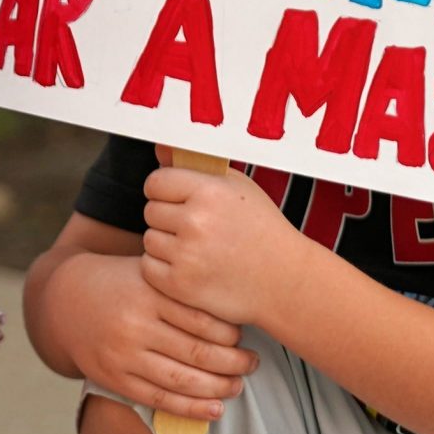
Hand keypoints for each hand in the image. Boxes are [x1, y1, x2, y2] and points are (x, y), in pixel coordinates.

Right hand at [49, 251, 255, 419]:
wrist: (64, 300)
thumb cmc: (119, 282)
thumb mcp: (147, 270)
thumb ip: (182, 286)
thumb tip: (234, 310)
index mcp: (148, 292)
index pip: (203, 319)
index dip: (232, 333)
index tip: (245, 336)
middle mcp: (135, 324)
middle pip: (197, 352)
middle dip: (233, 363)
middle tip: (252, 364)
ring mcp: (123, 355)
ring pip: (181, 379)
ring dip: (218, 388)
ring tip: (238, 386)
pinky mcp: (114, 378)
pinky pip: (158, 399)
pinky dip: (190, 409)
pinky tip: (214, 409)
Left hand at [140, 161, 308, 326]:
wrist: (285, 279)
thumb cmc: (262, 229)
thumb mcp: (237, 186)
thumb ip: (195, 165)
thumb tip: (159, 148)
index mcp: (209, 192)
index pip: (155, 182)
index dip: (166, 190)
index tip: (178, 199)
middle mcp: (195, 222)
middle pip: (150, 211)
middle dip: (168, 218)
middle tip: (195, 227)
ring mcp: (187, 256)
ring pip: (149, 239)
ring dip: (166, 244)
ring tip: (196, 248)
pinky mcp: (180, 285)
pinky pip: (148, 267)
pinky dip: (163, 268)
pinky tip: (189, 266)